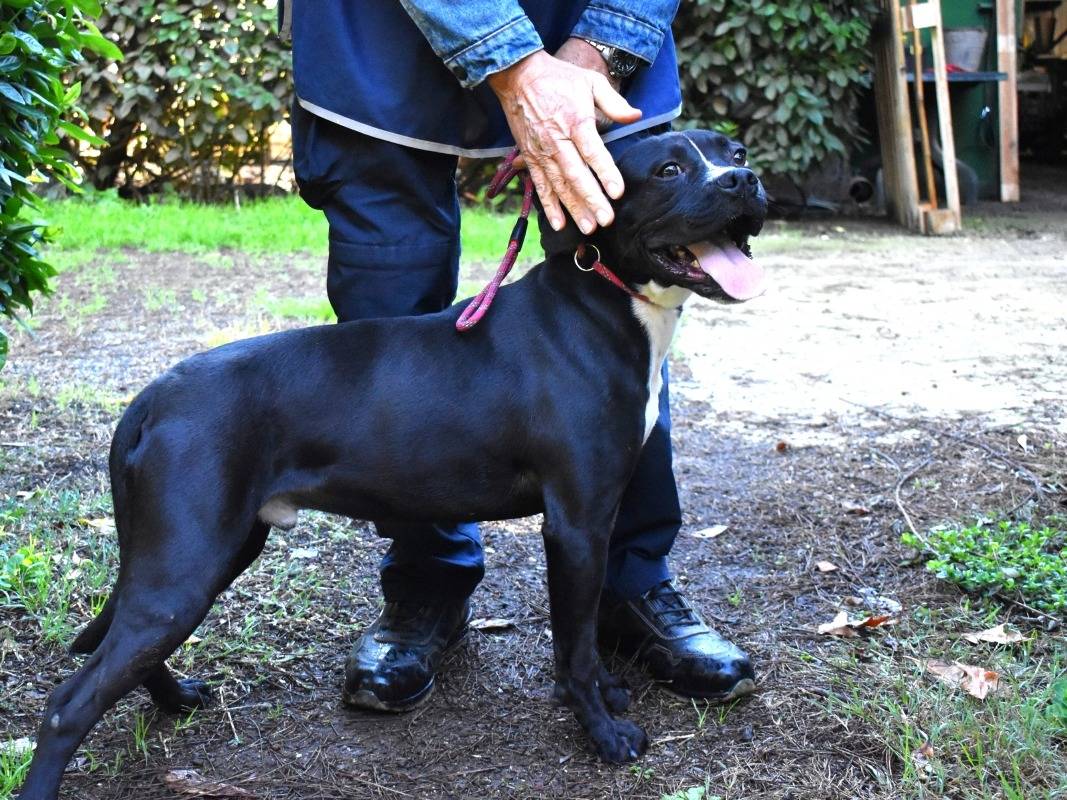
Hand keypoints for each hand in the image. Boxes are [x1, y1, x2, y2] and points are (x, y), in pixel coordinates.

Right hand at [487, 46, 641, 233]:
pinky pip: (540, 185)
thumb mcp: (591, 81)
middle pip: (576, 175)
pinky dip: (548, 205)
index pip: (593, 152)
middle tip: (606, 220)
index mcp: (575, 121)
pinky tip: (559, 223)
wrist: (518, 75)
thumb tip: (636, 116)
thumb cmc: (559, 78)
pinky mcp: (530, 157)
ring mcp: (542, 151)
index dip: (605, 173)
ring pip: (559, 185)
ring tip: (588, 227)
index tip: (617, 192)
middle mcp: (557, 140)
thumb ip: (614, 102)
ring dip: (573, 208)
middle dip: (591, 200)